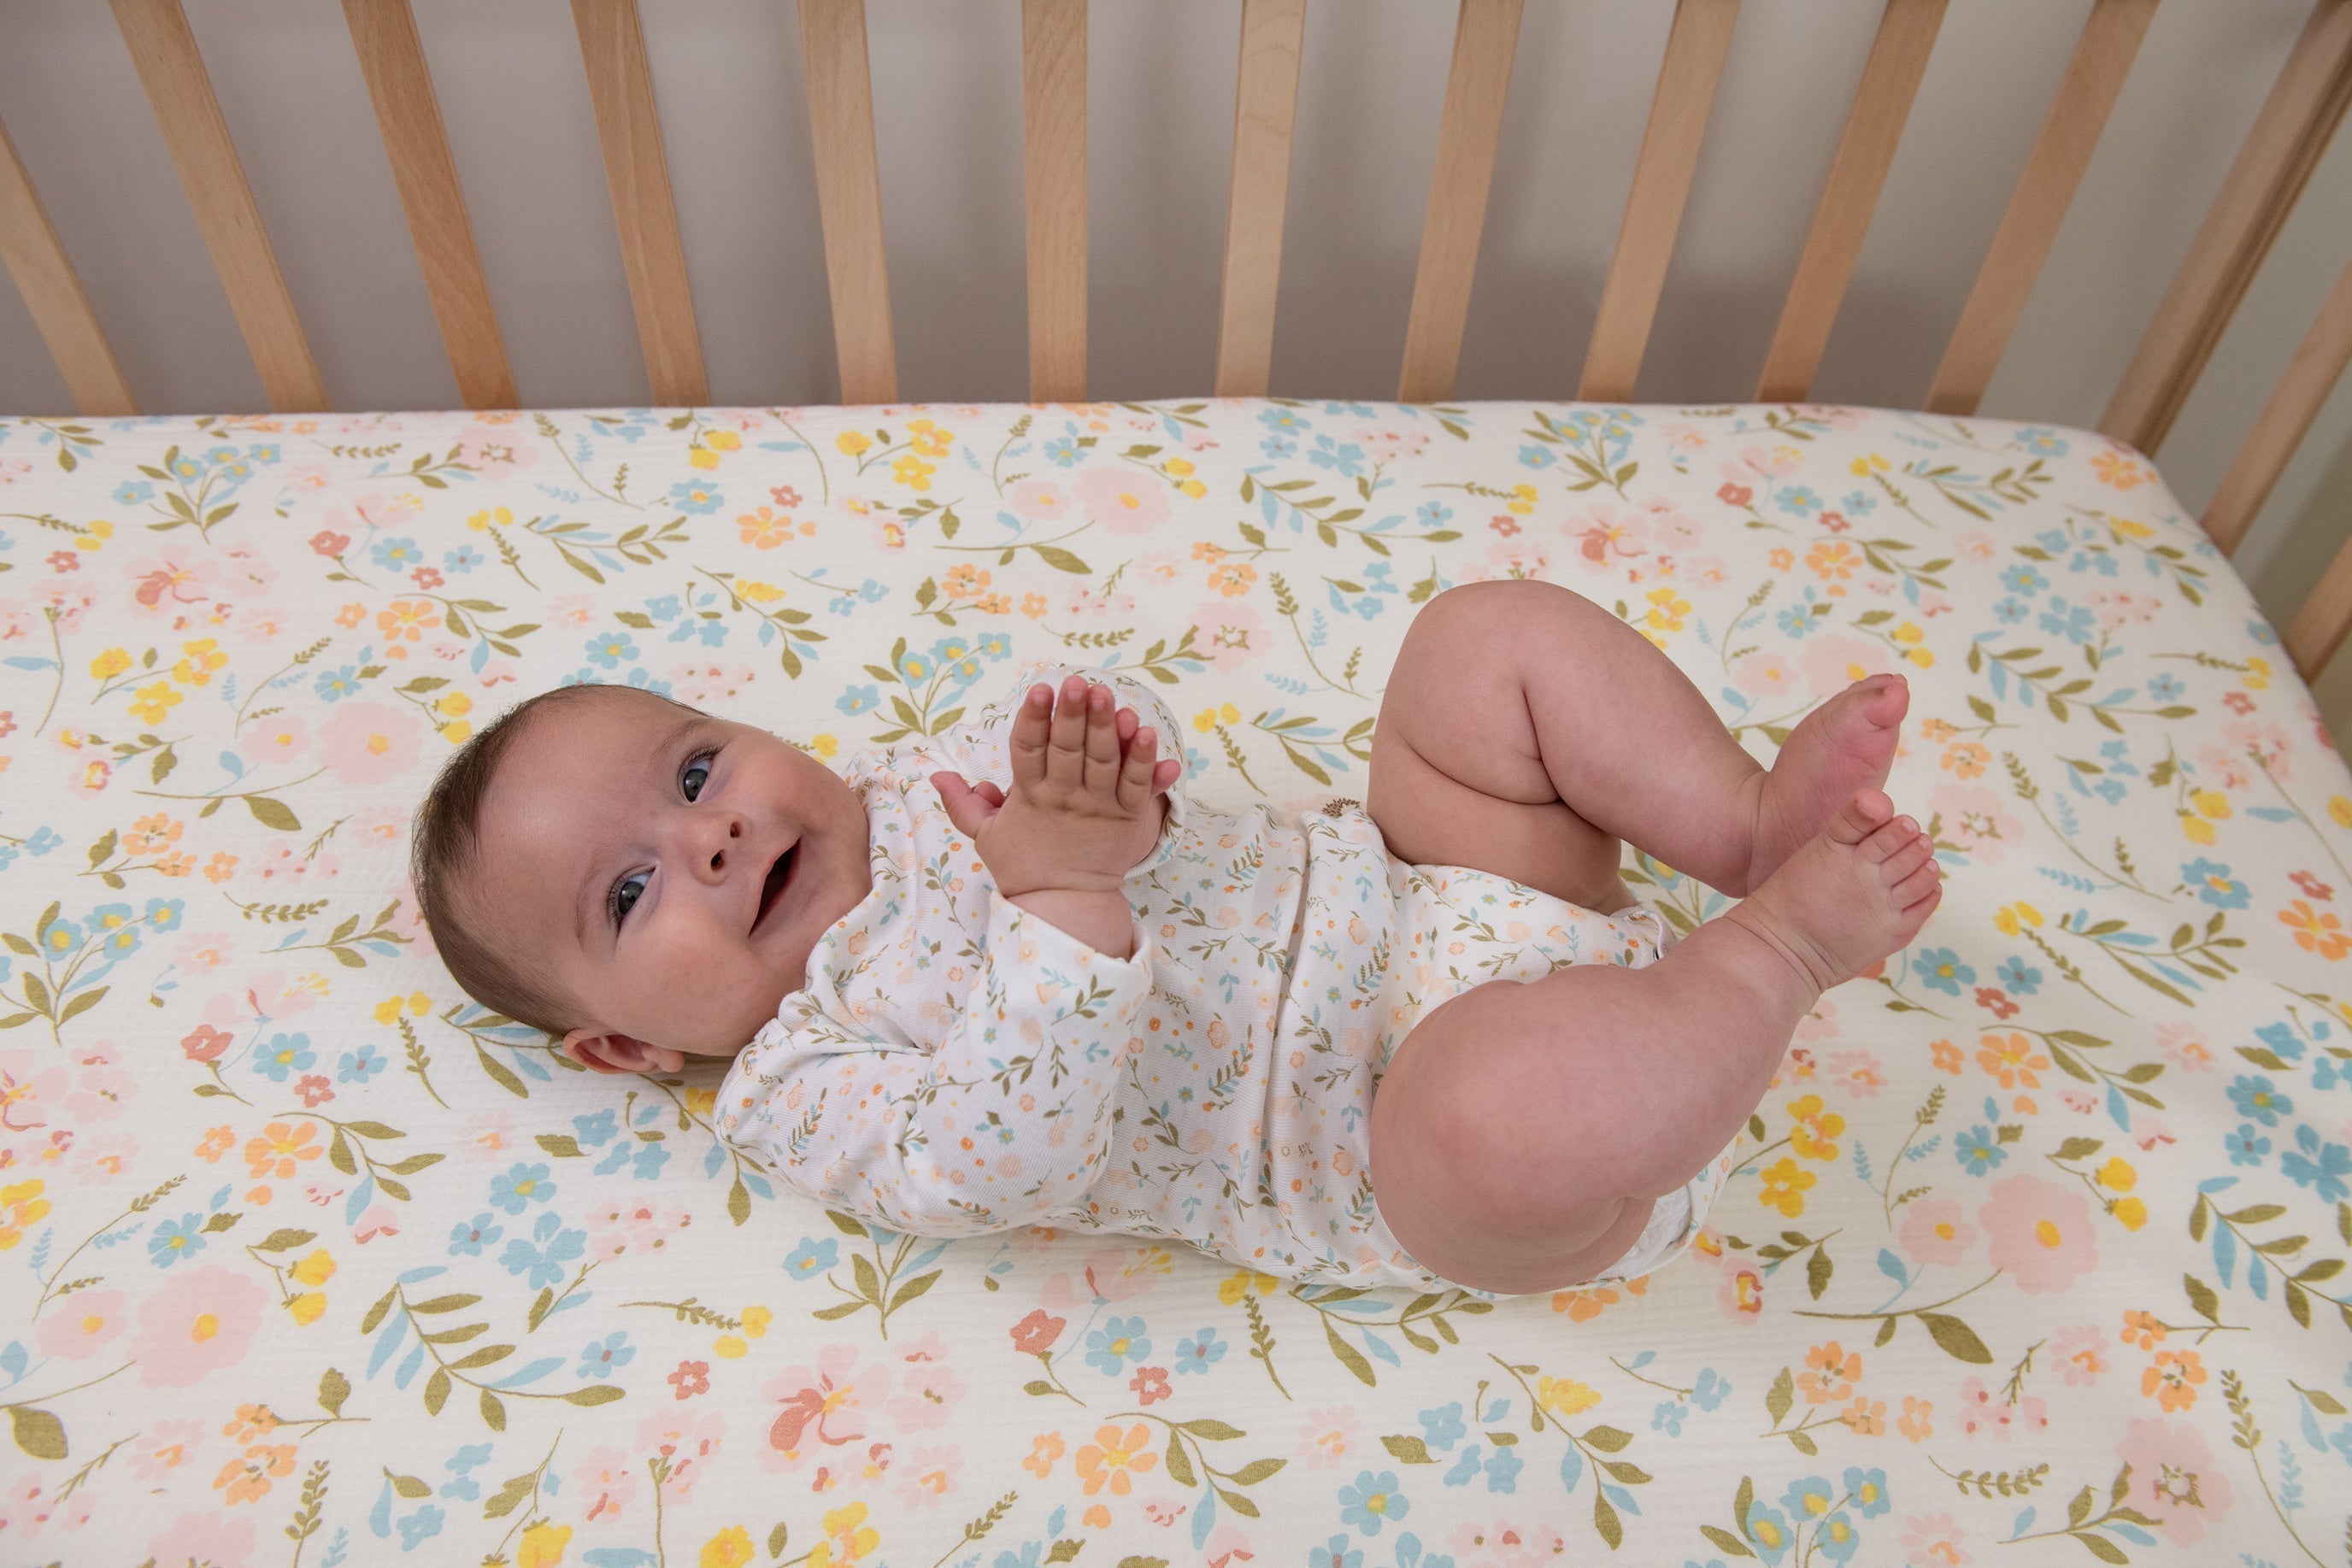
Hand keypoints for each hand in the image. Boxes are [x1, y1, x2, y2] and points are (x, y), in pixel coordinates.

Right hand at [931, 674, 1181, 895]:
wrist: (1062, 906)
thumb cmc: (1023, 867)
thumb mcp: (984, 835)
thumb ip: (962, 803)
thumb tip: (938, 775)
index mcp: (1029, 796)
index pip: (1029, 750)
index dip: (1034, 718)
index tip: (1039, 690)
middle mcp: (1064, 798)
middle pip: (1067, 749)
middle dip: (1072, 714)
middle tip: (1077, 683)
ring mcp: (1097, 808)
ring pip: (1103, 761)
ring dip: (1107, 727)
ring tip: (1108, 696)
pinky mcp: (1126, 820)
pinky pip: (1137, 786)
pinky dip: (1145, 761)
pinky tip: (1148, 733)